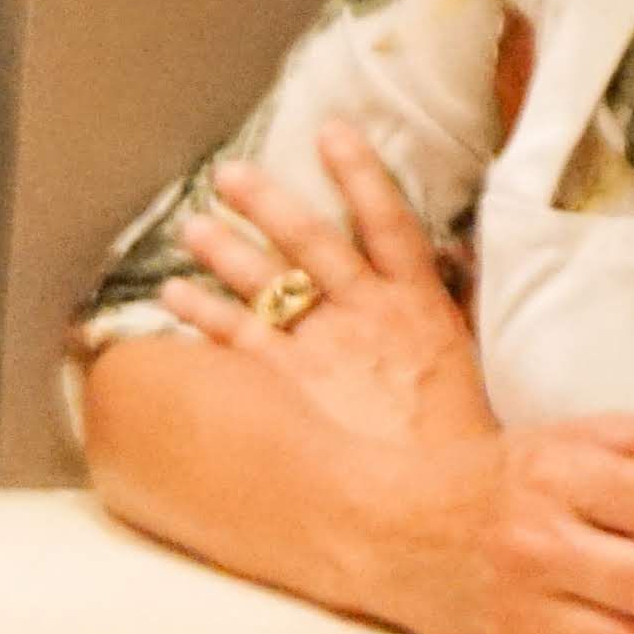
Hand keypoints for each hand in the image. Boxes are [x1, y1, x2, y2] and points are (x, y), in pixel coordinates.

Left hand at [153, 121, 491, 444]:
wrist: (433, 503)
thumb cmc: (454, 444)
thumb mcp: (461, 366)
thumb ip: (444, 315)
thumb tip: (446, 272)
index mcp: (419, 304)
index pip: (389, 220)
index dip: (361, 172)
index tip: (332, 130)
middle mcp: (365, 313)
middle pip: (310, 239)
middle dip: (266, 202)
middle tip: (228, 174)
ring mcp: (321, 346)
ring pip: (265, 280)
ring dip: (223, 248)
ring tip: (192, 225)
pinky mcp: (284, 384)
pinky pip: (233, 335)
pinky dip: (199, 310)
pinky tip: (172, 294)